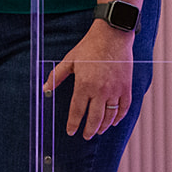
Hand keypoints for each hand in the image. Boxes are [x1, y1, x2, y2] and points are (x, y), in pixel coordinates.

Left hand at [42, 22, 134, 139]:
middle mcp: (100, 90)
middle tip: (86, 136)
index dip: (73, 124)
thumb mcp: (70, 60)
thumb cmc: (90, 46)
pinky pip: (124, 108)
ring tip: (98, 131)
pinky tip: (114, 122)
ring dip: (103, 126)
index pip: (77, 111)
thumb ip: (57, 76)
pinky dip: (119, 117)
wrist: (112, 35)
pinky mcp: (126, 87)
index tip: (71, 131)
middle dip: (89, 130)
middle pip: (94, 119)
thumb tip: (45, 88)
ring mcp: (115, 90)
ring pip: (110, 116)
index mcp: (84, 84)